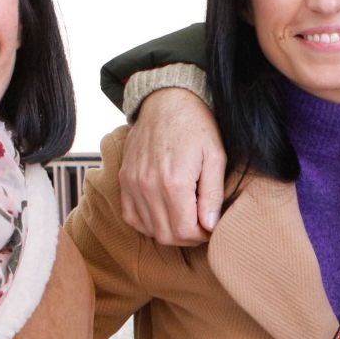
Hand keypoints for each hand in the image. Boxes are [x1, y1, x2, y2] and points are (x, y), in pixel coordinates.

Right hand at [119, 89, 224, 245]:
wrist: (165, 100)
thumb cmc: (196, 126)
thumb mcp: (215, 156)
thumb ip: (212, 194)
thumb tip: (210, 225)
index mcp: (174, 182)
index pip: (186, 231)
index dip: (201, 236)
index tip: (210, 227)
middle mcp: (148, 186)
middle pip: (166, 235)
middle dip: (187, 237)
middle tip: (200, 225)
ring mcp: (132, 184)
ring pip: (149, 229)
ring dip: (168, 231)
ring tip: (184, 218)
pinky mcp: (124, 179)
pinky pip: (131, 216)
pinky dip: (147, 223)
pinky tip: (163, 213)